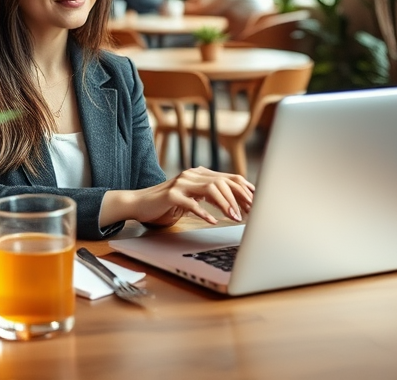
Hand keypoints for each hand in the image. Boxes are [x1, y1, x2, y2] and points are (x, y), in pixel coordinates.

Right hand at [132, 167, 254, 225]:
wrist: (140, 203)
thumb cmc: (168, 203)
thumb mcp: (193, 197)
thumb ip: (211, 195)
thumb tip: (237, 204)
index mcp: (199, 174)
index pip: (229, 178)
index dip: (245, 189)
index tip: (256, 202)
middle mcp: (192, 175)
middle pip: (223, 181)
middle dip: (240, 197)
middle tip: (250, 212)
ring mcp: (181, 183)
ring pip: (211, 189)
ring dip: (226, 204)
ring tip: (234, 217)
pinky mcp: (171, 195)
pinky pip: (192, 203)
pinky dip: (204, 212)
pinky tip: (213, 221)